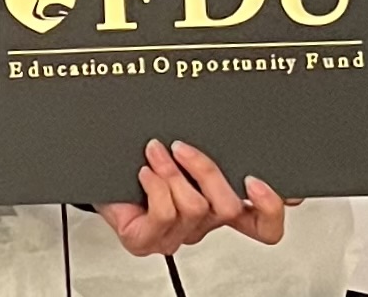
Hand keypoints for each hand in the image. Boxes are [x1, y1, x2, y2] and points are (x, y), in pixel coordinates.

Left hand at [95, 139, 303, 257]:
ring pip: (194, 207)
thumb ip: (214, 145)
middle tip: (185, 149)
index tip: (259, 181)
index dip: (270, 208)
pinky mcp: (146, 239)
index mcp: (218, 204)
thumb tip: (243, 128)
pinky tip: (144, 172)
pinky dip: (154, 185)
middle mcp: (201, 222)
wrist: (97, 171)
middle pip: (229, 209)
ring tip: (154, 152)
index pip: (263, 223)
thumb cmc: (138, 158)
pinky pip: (164, 215)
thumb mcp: (182, 148)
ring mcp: (174, 234)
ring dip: (171, 172)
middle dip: (207, 173)